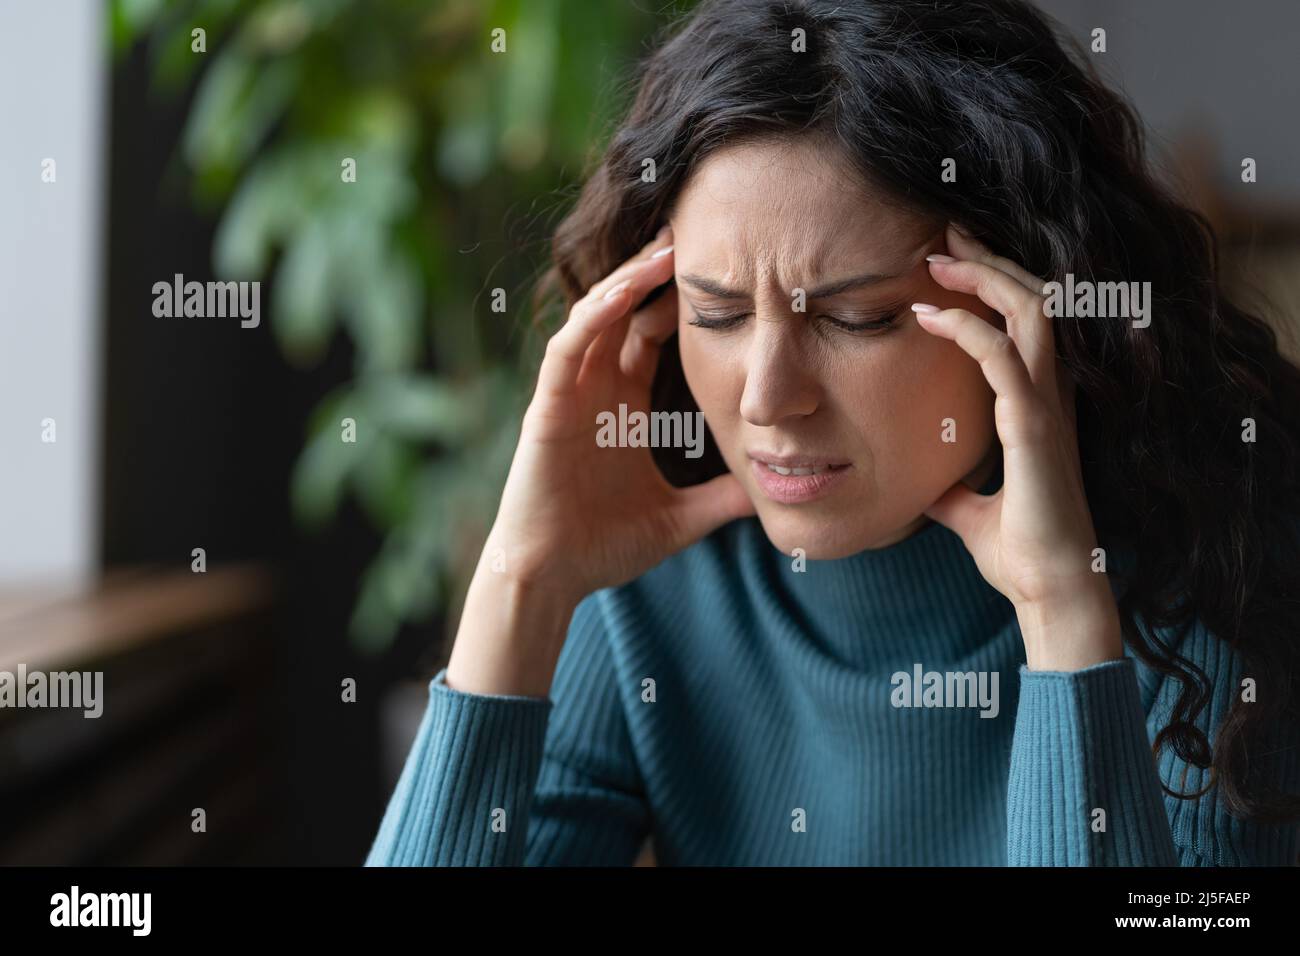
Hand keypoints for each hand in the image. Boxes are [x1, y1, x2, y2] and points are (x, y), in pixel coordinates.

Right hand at [484, 225, 753, 606]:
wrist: (553, 578)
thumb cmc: (604, 547)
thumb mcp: (682, 518)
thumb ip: (723, 500)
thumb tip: (774, 494)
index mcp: (624, 406)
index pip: (653, 335)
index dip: (683, 302)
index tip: (727, 273)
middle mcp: (596, 389)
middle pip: (625, 312)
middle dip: (656, 272)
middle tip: (696, 231)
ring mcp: (569, 395)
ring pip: (595, 317)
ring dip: (627, 280)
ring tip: (665, 247)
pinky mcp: (546, 408)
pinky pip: (567, 348)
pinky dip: (591, 316)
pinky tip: (621, 292)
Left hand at [912, 224, 1122, 670]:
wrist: (1050, 592)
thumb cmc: (1020, 553)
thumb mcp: (968, 509)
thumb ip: (952, 487)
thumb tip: (925, 486)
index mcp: (1038, 406)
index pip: (1023, 325)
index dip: (991, 286)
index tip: (944, 265)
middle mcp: (1050, 396)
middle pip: (1033, 301)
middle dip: (988, 261)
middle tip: (942, 235)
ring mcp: (1047, 408)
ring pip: (1030, 313)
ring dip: (983, 278)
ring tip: (935, 258)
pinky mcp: (1035, 429)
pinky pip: (1004, 359)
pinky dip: (967, 330)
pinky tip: (927, 316)